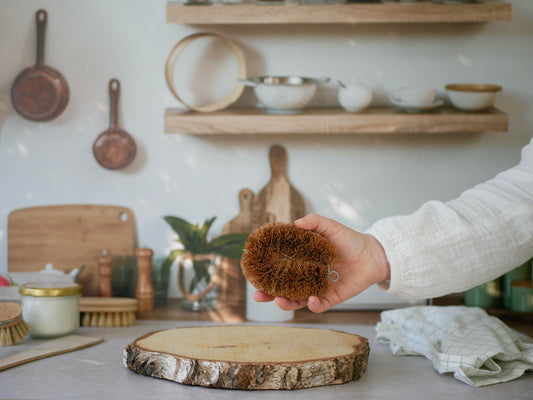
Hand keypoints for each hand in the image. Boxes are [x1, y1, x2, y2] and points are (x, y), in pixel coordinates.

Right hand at [253, 213, 389, 312]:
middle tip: (258, 295)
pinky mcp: (331, 298)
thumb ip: (313, 222)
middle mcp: (305, 276)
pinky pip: (318, 306)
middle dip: (268, 294)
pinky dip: (313, 305)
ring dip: (286, 303)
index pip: (278, 269)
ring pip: (296, 301)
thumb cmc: (349, 239)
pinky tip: (311, 300)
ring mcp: (317, 288)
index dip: (265, 272)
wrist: (372, 253)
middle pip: (282, 289)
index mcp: (301, 261)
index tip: (253, 272)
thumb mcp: (329, 227)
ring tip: (279, 300)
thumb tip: (294, 223)